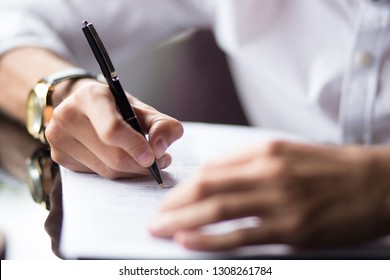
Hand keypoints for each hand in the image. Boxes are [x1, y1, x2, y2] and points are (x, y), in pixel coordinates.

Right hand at [45, 79, 182, 178]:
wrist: (84, 106)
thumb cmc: (117, 108)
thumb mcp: (142, 109)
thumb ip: (161, 125)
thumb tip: (160, 149)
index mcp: (90, 97)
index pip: (112, 130)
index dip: (135, 146)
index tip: (153, 157)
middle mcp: (67, 115)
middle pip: (113, 156)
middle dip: (140, 165)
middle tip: (160, 162)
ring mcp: (58, 138)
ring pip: (106, 170)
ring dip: (131, 171)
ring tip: (144, 161)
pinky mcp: (59, 156)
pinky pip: (96, 175)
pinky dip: (116, 173)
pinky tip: (123, 161)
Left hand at [148, 141, 389, 250]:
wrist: (375, 182)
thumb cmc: (327, 168)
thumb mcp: (286, 152)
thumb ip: (248, 161)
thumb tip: (213, 173)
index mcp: (264, 152)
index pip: (211, 170)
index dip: (184, 186)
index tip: (167, 198)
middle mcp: (268, 174)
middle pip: (207, 188)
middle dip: (173, 204)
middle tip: (153, 217)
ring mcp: (280, 202)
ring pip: (218, 211)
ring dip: (182, 221)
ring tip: (159, 229)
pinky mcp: (292, 230)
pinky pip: (241, 236)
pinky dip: (210, 240)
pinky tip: (188, 241)